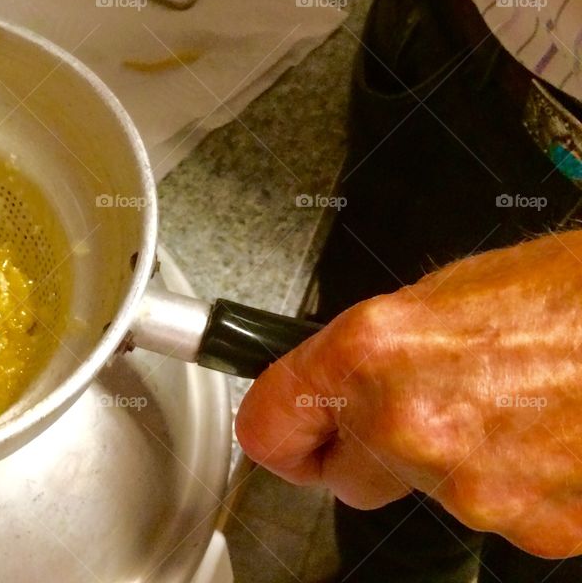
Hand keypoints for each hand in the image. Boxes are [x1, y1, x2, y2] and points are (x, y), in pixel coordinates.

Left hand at [236, 229, 581, 557]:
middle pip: (343, 477)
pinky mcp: (532, 529)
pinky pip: (490, 512)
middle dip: (365, 450)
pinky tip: (537, 432)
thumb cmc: (560, 294)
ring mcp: (472, 487)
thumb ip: (369, 353)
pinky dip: (506, 482)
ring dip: (447, 460)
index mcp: (371, 353)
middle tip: (416, 407)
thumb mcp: (438, 297)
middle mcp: (409, 426)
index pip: (270, 424)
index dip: (274, 431)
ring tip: (504, 402)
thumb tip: (334, 387)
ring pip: (423, 494)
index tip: (281, 436)